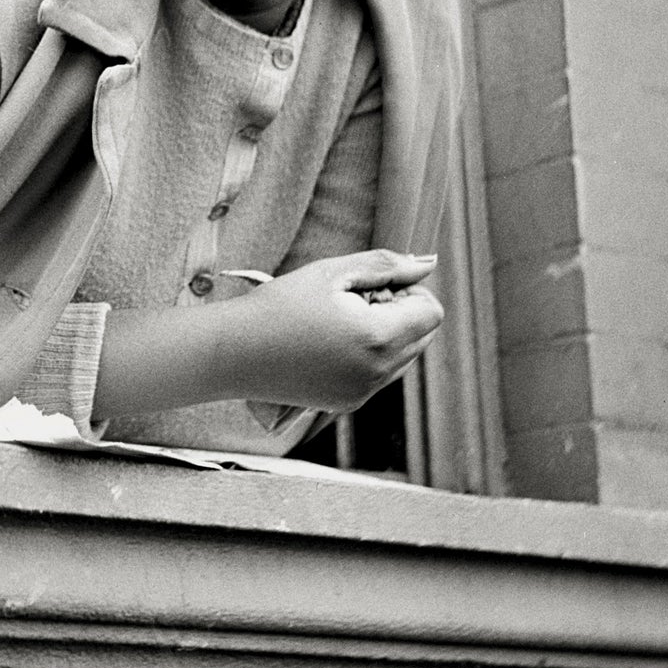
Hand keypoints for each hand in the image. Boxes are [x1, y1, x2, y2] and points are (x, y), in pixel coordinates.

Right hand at [225, 249, 442, 412]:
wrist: (234, 353)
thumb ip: (385, 265)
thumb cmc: (279, 305)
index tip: (371, 286)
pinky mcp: (348, 403)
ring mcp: (364, 393)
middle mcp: (378, 373)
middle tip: (352, 301)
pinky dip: (368, 355)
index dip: (408, 292)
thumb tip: (427, 264)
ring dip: (386, 335)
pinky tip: (328, 343)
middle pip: (423, 336)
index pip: (432, 312)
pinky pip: (380, 375)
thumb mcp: (332, 273)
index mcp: (378, 337)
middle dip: (399, 313)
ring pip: (404, 357)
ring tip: (339, 323)